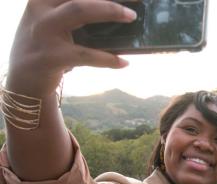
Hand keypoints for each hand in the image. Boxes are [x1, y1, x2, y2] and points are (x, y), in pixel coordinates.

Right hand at [7, 0, 135, 96]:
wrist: (24, 81)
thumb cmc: (46, 48)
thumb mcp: (52, 23)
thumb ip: (74, 14)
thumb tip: (114, 12)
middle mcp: (40, 10)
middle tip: (131, 4)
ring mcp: (43, 31)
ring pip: (79, 10)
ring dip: (109, 11)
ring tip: (131, 18)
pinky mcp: (50, 56)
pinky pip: (85, 54)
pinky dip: (108, 58)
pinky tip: (123, 62)